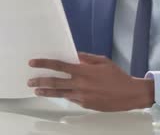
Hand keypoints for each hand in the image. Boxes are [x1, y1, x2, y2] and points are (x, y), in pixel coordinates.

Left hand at [27, 52, 154, 111]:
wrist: (129, 94)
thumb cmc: (117, 76)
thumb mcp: (102, 61)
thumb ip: (86, 58)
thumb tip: (74, 55)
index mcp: (83, 71)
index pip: (59, 66)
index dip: (44, 64)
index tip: (33, 63)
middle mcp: (80, 84)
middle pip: (55, 82)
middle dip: (40, 81)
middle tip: (30, 81)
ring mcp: (82, 96)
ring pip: (60, 94)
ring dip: (46, 92)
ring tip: (37, 91)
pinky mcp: (85, 105)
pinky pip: (71, 99)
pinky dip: (64, 95)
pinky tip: (59, 94)